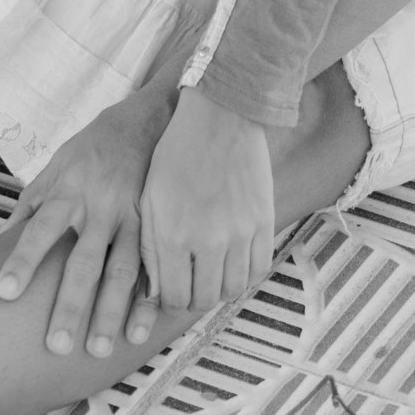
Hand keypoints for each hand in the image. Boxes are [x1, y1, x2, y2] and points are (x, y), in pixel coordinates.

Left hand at [0, 86, 171, 358]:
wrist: (147, 120)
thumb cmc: (92, 149)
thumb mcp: (56, 166)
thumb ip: (30, 204)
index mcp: (69, 191)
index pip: (41, 229)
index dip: (23, 259)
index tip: (4, 292)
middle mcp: (100, 206)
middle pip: (83, 260)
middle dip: (70, 303)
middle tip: (55, 344)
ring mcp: (132, 216)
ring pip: (122, 268)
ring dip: (110, 311)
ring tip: (99, 349)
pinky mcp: (156, 225)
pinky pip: (153, 266)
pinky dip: (149, 299)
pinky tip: (141, 329)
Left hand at [130, 84, 273, 332]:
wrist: (220, 115)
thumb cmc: (177, 153)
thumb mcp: (150, 198)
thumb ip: (150, 248)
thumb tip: (156, 292)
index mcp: (173, 234)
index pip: (174, 297)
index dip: (170, 300)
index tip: (171, 287)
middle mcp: (208, 240)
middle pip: (204, 299)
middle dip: (194, 297)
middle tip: (192, 281)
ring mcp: (240, 232)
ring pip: (233, 289)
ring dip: (220, 288)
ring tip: (213, 272)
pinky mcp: (264, 220)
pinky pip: (259, 268)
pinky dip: (246, 274)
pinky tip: (235, 261)